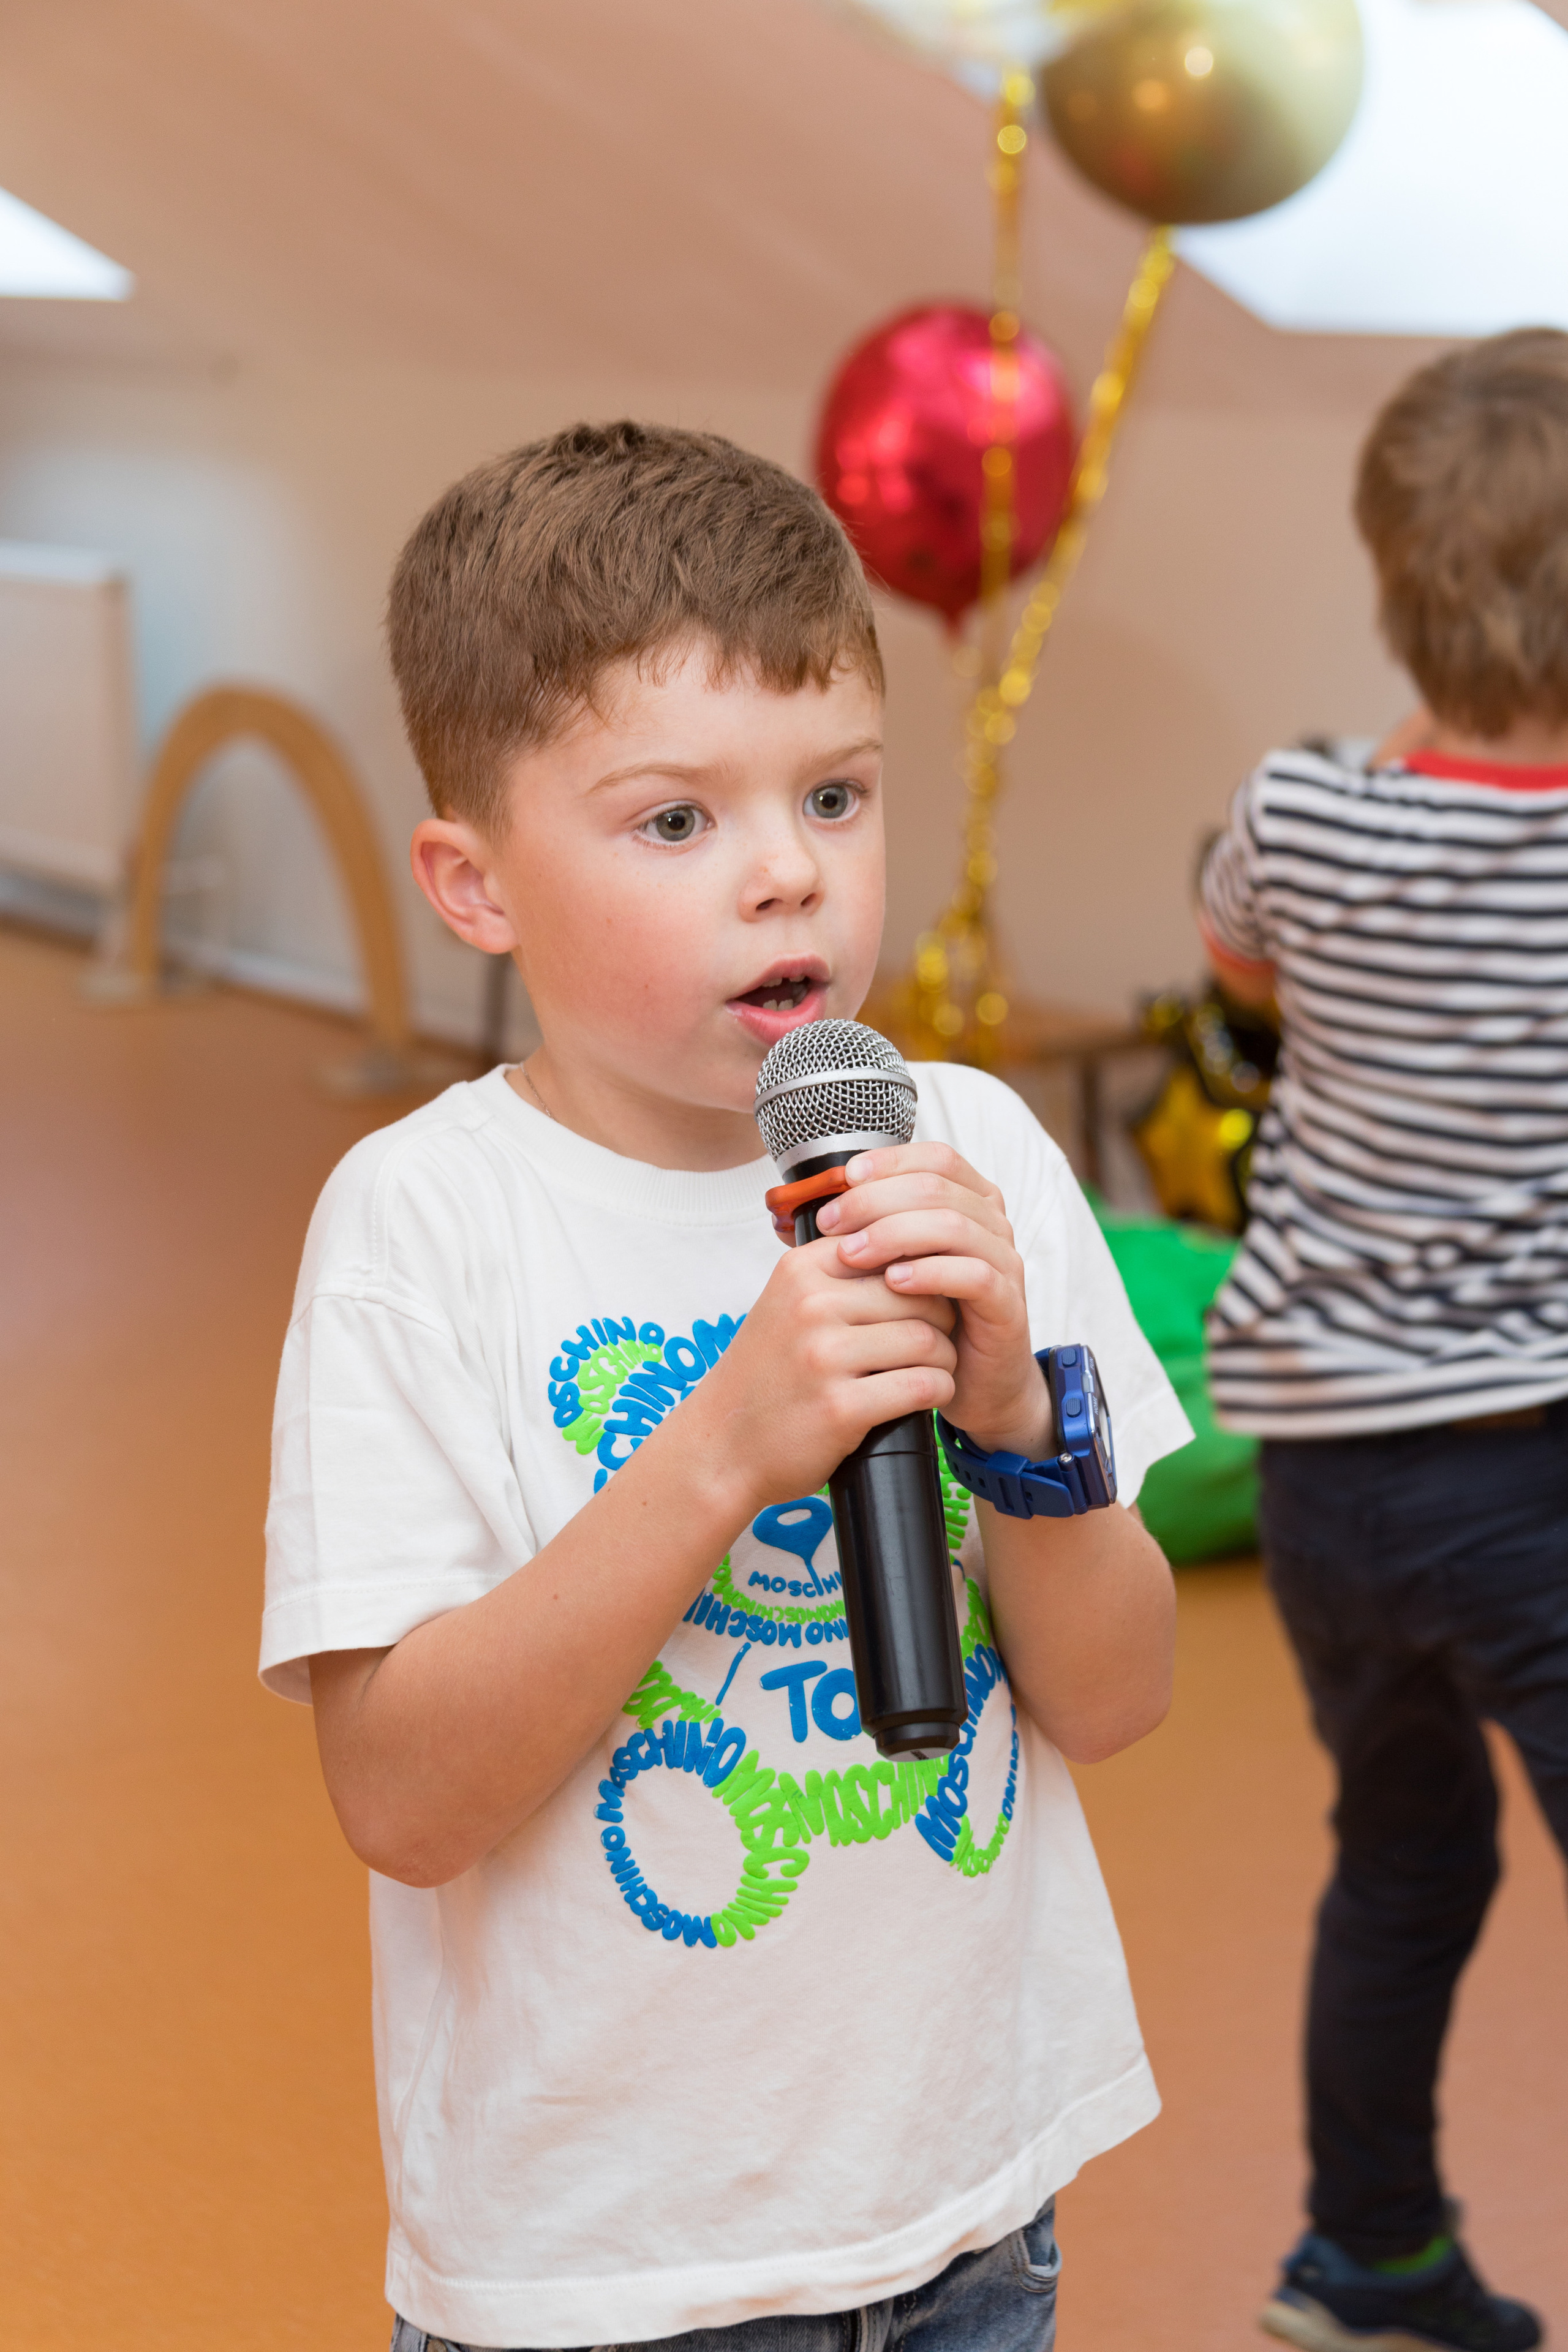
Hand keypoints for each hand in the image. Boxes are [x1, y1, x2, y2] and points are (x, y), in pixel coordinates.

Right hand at [686, 1237, 956, 1518]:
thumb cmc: (768, 1374)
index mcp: (801, 1270)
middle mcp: (811, 1305)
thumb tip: (916, 1249)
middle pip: (920, 1295)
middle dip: (943, 1321)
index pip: (893, 1247)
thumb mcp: (788, 1304)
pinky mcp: (841, 1407)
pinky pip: (923, 1386)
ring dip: (945, 1360)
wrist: (722, 1446)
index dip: (923, 1274)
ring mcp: (824, 1356)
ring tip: (935, 1370)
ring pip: (928, 1341)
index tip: (925, 1300)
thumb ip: (839, 1274)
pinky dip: (939, 1391)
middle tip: (938, 1342)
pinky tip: (929, 1396)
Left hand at [814, 1143, 1049, 1459]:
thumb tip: (810, 1208)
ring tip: (853, 1253)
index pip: (936, 1159)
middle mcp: (991, 1225)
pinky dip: (932, 1273)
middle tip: (833, 1222)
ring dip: (897, 1233)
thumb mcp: (892, 1267)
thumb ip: (868, 1232)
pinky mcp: (1007, 1305)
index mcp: (968, 1202)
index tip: (843, 1180)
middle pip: (938, 1186)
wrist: (965, 1383)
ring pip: (955, 1225)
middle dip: (877, 1199)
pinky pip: (975, 1275)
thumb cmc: (922, 1319)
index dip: (889, 1161)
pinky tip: (894, 1283)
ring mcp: (1003, 1263)